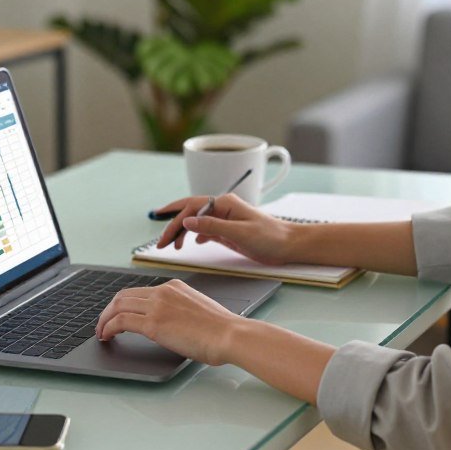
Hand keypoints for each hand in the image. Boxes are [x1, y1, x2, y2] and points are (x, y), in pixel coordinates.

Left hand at [95, 279, 243, 365]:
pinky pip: (120, 321)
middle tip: (103, 323)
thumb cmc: (221, 329)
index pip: (139, 291)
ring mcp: (157, 306)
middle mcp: (163, 291)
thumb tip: (168, 324)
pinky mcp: (153, 324)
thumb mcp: (197, 309)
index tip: (118, 314)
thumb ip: (179, 311)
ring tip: (101, 332)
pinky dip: (108, 327)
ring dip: (104, 319)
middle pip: (123, 295)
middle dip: (109, 310)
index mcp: (174, 286)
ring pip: (117, 306)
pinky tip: (106, 336)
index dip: (124, 303)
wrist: (229, 334)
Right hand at [151, 193, 294, 265]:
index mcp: (224, 203)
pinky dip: (196, 235)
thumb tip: (188, 220)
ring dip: (183, 231)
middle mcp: (223, 208)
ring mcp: (226, 219)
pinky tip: (192, 242)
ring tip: (173, 246)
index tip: (165, 238)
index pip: (191, 208)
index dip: (175, 222)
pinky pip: (207, 229)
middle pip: (191, 212)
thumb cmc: (270, 237)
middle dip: (173, 225)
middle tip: (161, 242)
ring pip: (197, 221)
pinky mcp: (230, 230)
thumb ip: (212, 226)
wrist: (289, 245)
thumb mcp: (240, 232)